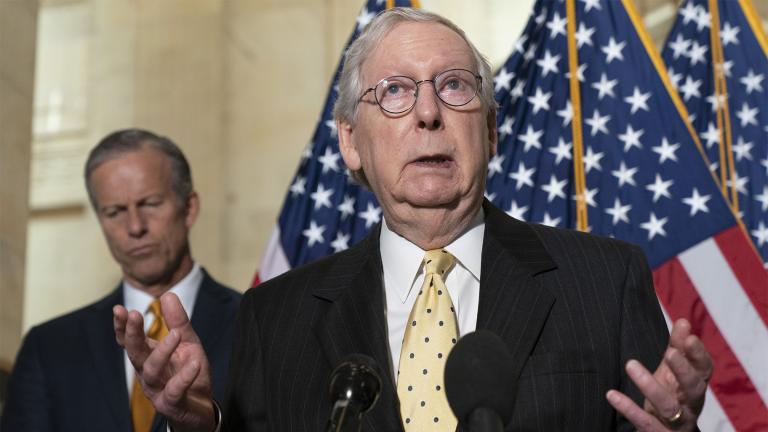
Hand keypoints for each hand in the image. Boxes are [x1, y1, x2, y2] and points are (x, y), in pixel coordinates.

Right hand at [114, 292, 215, 431]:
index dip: (122, 327)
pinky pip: (175, 390)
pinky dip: (184, 377)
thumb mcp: (187, 343)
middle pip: (135, 353)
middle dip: (133, 334)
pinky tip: (195, 363)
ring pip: (152, 371)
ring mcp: (158, 389)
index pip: (129, 341)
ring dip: (162, 351)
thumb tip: (168, 294)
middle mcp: (148, 372)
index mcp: (148, 356)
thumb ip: (178, 321)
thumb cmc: (188, 372)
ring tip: (175, 334)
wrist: (200, 408)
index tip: (119, 309)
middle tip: (134, 314)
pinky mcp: (172, 404)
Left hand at [606, 318, 711, 430]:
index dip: (698, 355)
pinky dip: (629, 409)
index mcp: (694, 387)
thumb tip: (684, 321)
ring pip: (668, 406)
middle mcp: (690, 405)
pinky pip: (645, 423)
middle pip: (693, 389)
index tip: (689, 337)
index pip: (704, 370)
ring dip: (650, 386)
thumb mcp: (672, 374)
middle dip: (683, 371)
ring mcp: (675, 422)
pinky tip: (611, 394)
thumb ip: (677, 349)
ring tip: (630, 365)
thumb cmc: (671, 397)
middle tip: (670, 353)